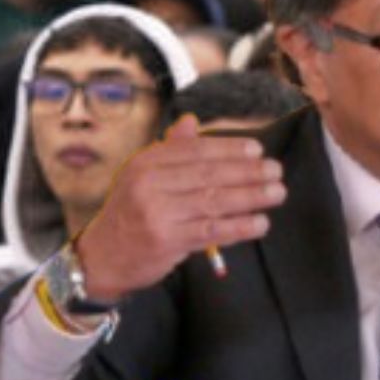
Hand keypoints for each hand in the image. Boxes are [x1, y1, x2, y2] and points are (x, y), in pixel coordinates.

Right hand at [73, 117, 286, 298]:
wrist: (102, 257)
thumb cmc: (131, 213)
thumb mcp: (142, 177)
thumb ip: (170, 151)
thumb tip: (191, 121)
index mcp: (145, 163)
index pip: (195, 151)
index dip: (229, 149)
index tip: (258, 150)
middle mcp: (147, 185)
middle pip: (208, 174)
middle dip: (248, 171)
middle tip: (276, 171)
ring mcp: (155, 213)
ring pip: (214, 201)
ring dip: (251, 197)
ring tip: (277, 193)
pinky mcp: (165, 240)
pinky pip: (211, 230)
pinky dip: (239, 226)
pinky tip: (261, 223)